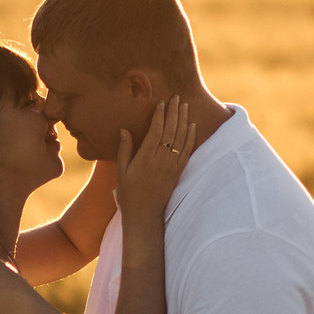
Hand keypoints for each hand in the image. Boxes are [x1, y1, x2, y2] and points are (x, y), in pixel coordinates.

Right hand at [113, 97, 197, 220]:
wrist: (144, 216)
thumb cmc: (129, 195)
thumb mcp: (121, 172)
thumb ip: (124, 150)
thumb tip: (125, 130)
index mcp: (145, 159)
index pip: (155, 131)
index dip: (159, 116)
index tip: (162, 102)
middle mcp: (161, 161)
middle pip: (170, 131)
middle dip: (174, 112)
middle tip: (176, 97)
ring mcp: (171, 167)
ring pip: (180, 139)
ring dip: (184, 121)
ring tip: (185, 106)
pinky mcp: (178, 173)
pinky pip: (187, 152)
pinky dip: (191, 137)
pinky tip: (192, 126)